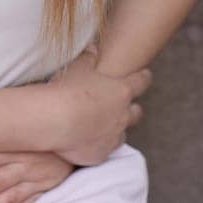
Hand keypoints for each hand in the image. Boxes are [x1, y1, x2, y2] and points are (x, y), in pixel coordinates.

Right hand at [47, 43, 151, 167]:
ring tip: (103, 127)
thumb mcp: (78, 67)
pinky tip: (87, 142)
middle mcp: (123, 115)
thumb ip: (88, 58)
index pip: (141, 82)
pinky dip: (99, 145)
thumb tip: (93, 49)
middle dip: (133, 109)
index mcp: (121, 90)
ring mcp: (113, 136)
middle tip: (126, 106)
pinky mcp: (101, 154)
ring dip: (116, 130)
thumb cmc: (69, 89)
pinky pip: (104, 150)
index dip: (143, 77)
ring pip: (122, 134)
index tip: (145, 75)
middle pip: (136, 112)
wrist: (57, 121)